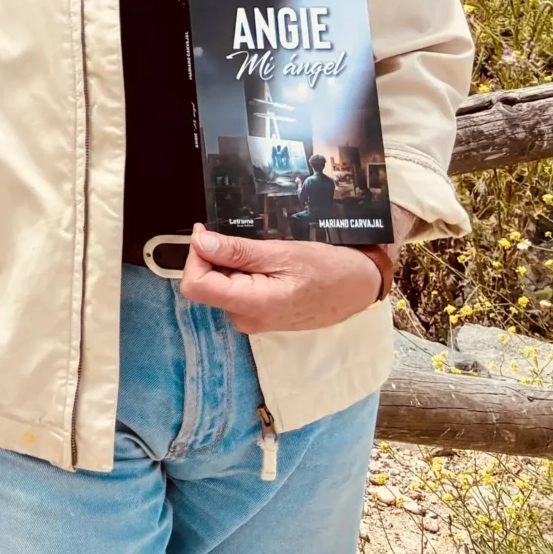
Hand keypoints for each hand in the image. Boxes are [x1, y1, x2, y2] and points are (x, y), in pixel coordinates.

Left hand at [178, 224, 383, 334]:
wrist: (357, 288)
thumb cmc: (327, 268)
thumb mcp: (282, 252)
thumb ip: (237, 251)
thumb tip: (199, 241)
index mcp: (253, 306)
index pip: (195, 286)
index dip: (194, 256)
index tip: (206, 233)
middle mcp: (247, 319)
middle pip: (205, 284)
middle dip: (215, 258)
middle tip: (245, 242)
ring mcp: (253, 321)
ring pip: (220, 286)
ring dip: (231, 264)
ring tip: (262, 254)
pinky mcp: (260, 316)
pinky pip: (236, 291)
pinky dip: (242, 273)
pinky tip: (265, 265)